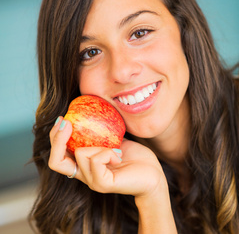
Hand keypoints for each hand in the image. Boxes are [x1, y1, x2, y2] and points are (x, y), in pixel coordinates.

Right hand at [48, 118, 167, 197]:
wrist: (153, 173)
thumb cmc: (134, 156)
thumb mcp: (112, 140)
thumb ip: (98, 133)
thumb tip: (86, 111)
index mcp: (84, 165)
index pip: (58, 156)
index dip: (54, 138)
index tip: (62, 119)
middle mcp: (84, 175)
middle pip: (55, 161)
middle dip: (57, 139)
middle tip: (66, 122)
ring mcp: (93, 181)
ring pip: (81, 155)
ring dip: (99, 146)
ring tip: (116, 150)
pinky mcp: (103, 184)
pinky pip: (97, 161)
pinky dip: (107, 153)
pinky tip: (119, 156)